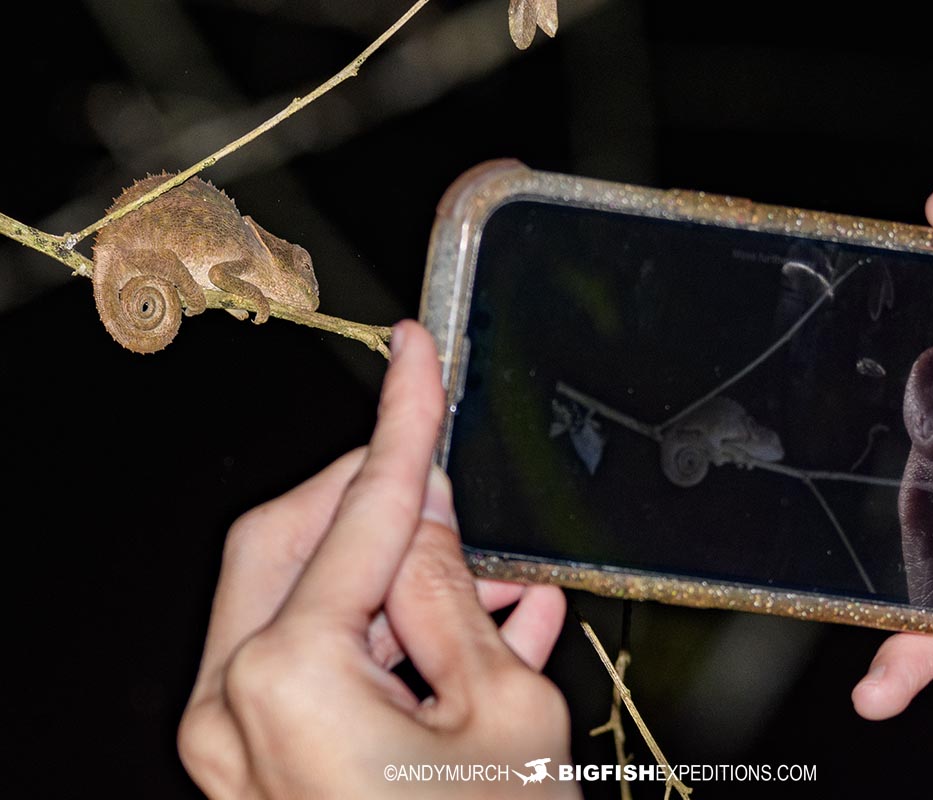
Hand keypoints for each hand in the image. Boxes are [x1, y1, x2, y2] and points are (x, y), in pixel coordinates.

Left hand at [178, 321, 579, 798]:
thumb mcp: (509, 712)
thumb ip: (454, 594)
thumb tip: (429, 516)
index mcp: (288, 677)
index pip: (362, 509)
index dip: (405, 419)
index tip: (416, 350)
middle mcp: (233, 706)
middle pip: (296, 537)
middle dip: (378, 498)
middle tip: (452, 487)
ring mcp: (233, 746)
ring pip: (303, 598)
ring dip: (396, 575)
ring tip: (495, 584)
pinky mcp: (258, 769)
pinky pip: (314, 664)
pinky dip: (387, 636)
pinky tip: (479, 629)